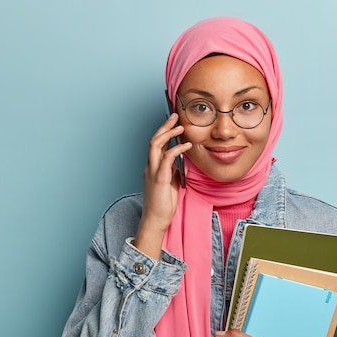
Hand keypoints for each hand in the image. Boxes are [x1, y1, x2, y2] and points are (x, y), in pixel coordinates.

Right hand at [134, 113, 191, 258]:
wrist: (156, 220)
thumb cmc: (163, 205)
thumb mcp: (172, 185)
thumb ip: (174, 172)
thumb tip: (183, 163)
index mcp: (152, 168)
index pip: (156, 145)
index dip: (164, 132)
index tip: (174, 123)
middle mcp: (150, 167)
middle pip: (154, 140)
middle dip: (164, 126)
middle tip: (175, 116)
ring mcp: (152, 172)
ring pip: (156, 145)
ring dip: (168, 133)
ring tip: (180, 126)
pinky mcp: (159, 178)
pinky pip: (167, 158)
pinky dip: (177, 149)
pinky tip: (186, 146)